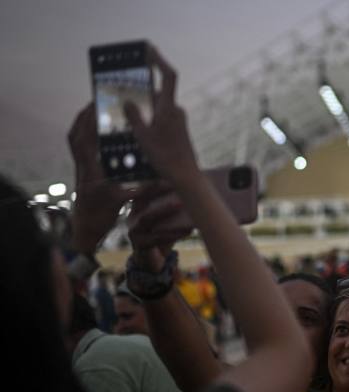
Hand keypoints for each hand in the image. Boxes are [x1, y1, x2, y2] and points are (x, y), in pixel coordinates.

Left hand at [68, 103, 137, 253]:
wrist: (86, 227)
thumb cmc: (103, 215)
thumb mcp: (124, 201)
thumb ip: (144, 190)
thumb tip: (167, 181)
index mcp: (91, 171)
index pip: (86, 143)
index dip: (90, 125)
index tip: (98, 109)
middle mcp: (82, 166)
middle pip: (77, 135)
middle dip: (85, 117)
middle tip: (98, 100)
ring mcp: (79, 167)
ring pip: (74, 139)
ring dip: (81, 122)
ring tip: (94, 108)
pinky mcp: (80, 169)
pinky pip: (77, 145)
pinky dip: (82, 132)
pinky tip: (94, 126)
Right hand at [124, 46, 198, 183]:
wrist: (185, 176)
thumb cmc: (165, 158)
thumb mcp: (143, 137)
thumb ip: (134, 116)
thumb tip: (128, 101)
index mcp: (169, 108)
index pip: (168, 76)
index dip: (159, 60)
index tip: (148, 50)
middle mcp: (176, 111)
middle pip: (157, 92)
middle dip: (142, 90)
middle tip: (125, 89)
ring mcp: (178, 120)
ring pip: (158, 106)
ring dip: (144, 107)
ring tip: (128, 115)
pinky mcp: (178, 129)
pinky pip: (161, 117)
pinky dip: (149, 117)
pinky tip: (139, 129)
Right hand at [128, 183, 192, 271]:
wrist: (152, 261)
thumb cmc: (162, 236)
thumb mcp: (167, 221)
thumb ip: (173, 207)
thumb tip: (195, 192)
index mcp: (138, 209)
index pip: (143, 194)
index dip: (154, 186)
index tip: (171, 180)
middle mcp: (132, 219)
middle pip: (144, 205)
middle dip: (159, 195)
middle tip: (177, 193)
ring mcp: (134, 233)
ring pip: (148, 221)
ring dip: (166, 213)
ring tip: (183, 207)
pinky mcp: (140, 246)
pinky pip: (157, 238)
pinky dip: (173, 234)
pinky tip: (188, 230)